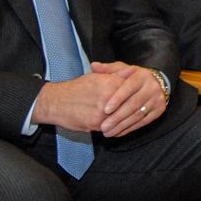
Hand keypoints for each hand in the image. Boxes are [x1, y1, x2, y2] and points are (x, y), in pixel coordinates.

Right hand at [31, 62, 165, 137]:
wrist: (56, 102)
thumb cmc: (77, 88)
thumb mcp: (97, 76)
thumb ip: (116, 74)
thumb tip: (133, 71)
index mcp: (109, 84)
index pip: (131, 89)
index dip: (138, 93)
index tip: (143, 96)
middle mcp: (108, 98)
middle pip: (130, 105)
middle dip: (137, 108)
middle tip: (144, 109)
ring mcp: (102, 113)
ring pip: (122, 118)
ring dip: (129, 120)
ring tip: (135, 120)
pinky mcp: (95, 124)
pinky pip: (112, 128)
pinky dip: (118, 129)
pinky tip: (121, 128)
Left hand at [93, 62, 166, 136]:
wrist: (157, 82)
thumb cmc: (134, 77)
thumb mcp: (122, 70)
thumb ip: (108, 69)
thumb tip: (93, 66)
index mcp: (142, 76)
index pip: (129, 87)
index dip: (117, 99)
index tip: (105, 110)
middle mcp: (152, 87)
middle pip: (134, 104)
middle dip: (117, 117)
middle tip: (103, 126)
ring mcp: (157, 99)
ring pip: (138, 115)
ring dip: (122, 125)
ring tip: (108, 132)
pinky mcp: (159, 110)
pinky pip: (143, 122)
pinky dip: (130, 128)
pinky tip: (118, 133)